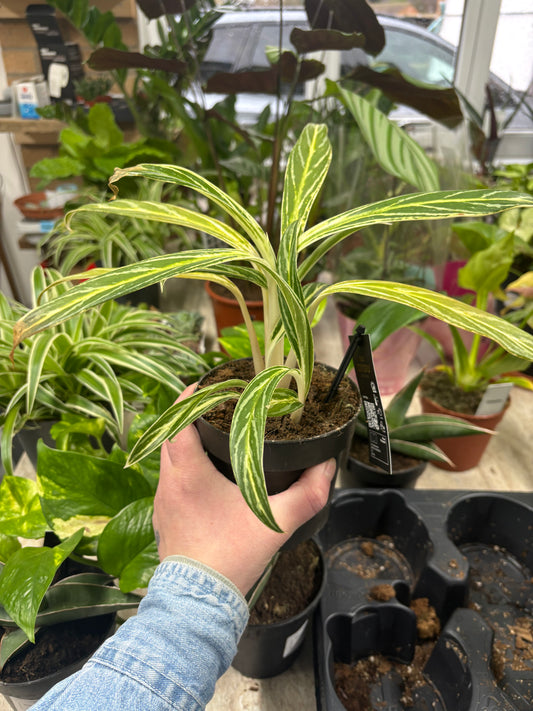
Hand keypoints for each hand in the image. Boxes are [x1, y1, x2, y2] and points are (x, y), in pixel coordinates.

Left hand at [153, 384, 335, 594]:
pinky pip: (170, 479)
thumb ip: (307, 493)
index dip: (190, 397)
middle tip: (218, 405)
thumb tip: (326, 466)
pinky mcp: (164, 518)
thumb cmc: (231, 556)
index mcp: (188, 473)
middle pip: (170, 433)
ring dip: (185, 440)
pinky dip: (184, 466)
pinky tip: (208, 475)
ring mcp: (162, 501)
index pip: (177, 420)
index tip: (207, 385)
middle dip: (190, 415)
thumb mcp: (276, 522)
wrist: (198, 604)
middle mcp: (168, 482)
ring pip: (168, 457)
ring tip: (215, 434)